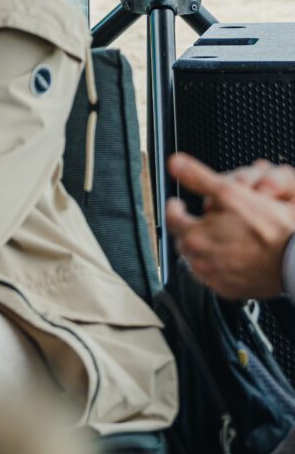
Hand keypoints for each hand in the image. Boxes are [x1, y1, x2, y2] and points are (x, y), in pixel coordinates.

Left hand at [167, 153, 294, 299]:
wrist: (294, 261)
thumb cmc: (267, 229)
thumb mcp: (231, 192)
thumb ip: (199, 178)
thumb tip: (176, 164)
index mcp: (195, 236)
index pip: (171, 219)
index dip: (174, 207)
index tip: (177, 204)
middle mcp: (201, 261)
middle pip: (183, 241)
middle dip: (187, 228)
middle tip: (196, 219)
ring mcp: (216, 279)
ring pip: (197, 260)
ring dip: (200, 248)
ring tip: (211, 237)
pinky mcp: (231, 290)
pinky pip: (214, 277)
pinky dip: (215, 265)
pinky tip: (226, 256)